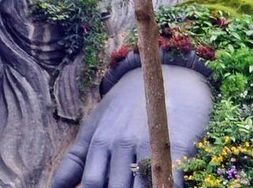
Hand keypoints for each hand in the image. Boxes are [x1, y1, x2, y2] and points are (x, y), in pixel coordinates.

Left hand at [50, 65, 212, 187]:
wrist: (166, 76)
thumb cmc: (124, 109)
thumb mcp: (93, 129)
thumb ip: (75, 160)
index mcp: (99, 142)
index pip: (91, 183)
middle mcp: (121, 144)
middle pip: (115, 187)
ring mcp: (148, 144)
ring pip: (141, 186)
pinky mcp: (177, 145)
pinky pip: (171, 178)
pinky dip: (167, 186)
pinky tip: (162, 186)